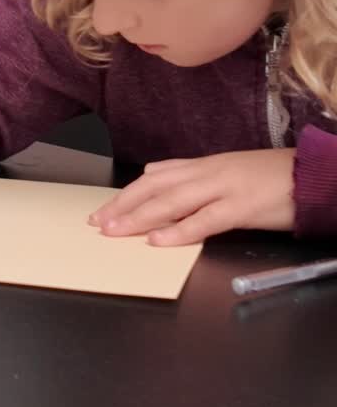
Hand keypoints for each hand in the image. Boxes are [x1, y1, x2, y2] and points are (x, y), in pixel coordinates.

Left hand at [91, 149, 295, 245]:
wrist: (309, 175)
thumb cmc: (269, 177)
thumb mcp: (224, 169)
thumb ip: (188, 172)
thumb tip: (153, 173)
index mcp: (203, 166)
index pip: (155, 177)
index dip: (126, 194)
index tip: (103, 209)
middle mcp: (207, 173)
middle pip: (156, 188)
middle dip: (123, 206)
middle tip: (98, 224)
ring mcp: (223, 188)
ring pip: (172, 201)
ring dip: (140, 217)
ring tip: (116, 231)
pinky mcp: (241, 207)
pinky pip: (205, 220)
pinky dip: (178, 230)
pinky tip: (158, 240)